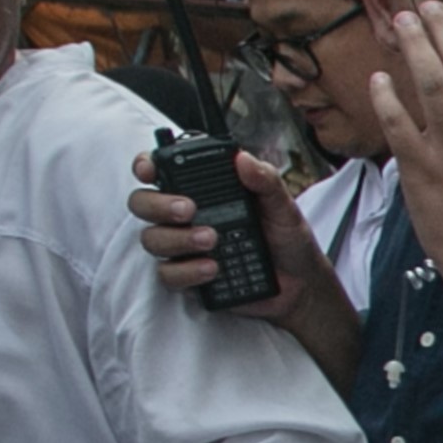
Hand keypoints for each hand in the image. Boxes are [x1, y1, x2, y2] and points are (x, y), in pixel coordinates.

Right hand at [129, 148, 338, 327]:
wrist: (300, 283)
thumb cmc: (287, 239)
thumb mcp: (283, 206)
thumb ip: (265, 181)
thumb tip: (242, 159)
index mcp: (203, 190)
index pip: (161, 171)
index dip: (146, 165)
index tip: (151, 170)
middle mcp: (185, 216)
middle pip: (142, 203)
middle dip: (158, 204)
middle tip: (189, 209)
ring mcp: (183, 246)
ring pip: (152, 239)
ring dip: (177, 238)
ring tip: (212, 240)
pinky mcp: (188, 276)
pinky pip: (168, 274)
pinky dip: (187, 271)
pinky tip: (213, 268)